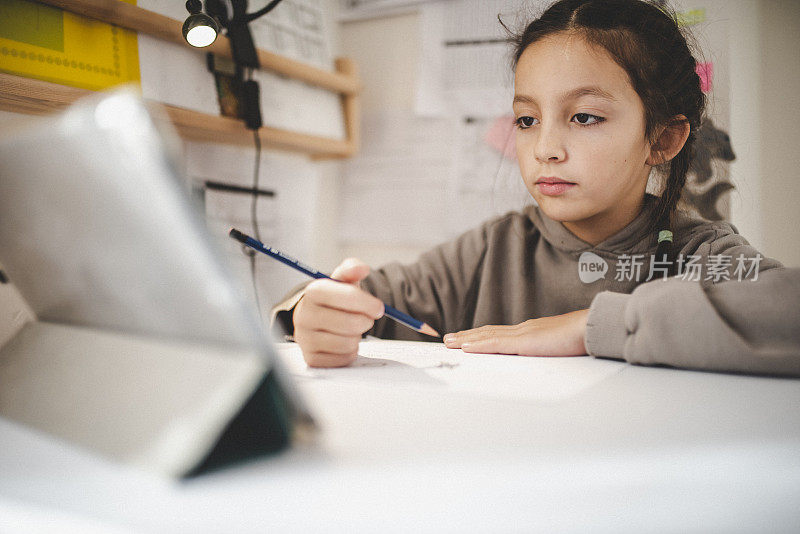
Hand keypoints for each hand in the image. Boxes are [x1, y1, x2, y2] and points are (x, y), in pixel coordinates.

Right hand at [293, 258, 383, 367]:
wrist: (318, 317)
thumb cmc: (334, 299)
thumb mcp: (343, 280)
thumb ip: (352, 269)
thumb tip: (361, 268)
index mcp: (313, 292)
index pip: (346, 297)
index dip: (366, 303)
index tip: (378, 308)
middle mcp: (304, 315)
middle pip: (349, 324)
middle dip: (365, 322)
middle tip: (366, 319)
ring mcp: (305, 339)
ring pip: (347, 343)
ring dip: (357, 337)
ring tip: (351, 330)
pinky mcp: (310, 358)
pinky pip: (342, 359)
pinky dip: (350, 352)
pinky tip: (344, 342)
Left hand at [442, 309, 589, 355]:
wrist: (592, 329)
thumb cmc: (582, 338)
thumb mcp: (559, 347)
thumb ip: (547, 350)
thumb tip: (541, 358)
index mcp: (530, 332)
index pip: (499, 334)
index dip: (481, 336)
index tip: (467, 338)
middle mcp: (523, 330)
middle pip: (488, 332)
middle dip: (467, 336)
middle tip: (448, 339)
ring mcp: (523, 335)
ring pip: (487, 337)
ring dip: (466, 339)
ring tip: (450, 341)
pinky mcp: (525, 342)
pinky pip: (496, 344)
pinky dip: (479, 345)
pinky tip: (466, 347)